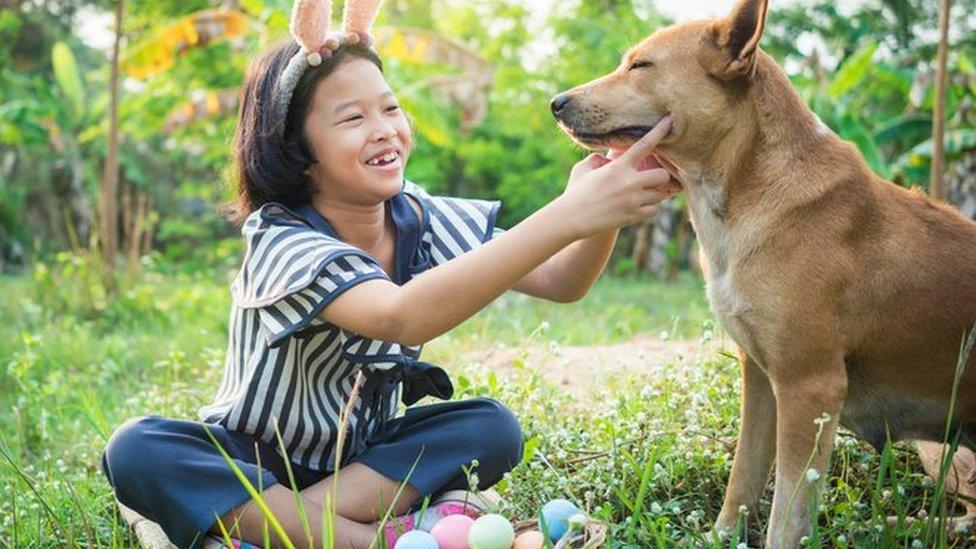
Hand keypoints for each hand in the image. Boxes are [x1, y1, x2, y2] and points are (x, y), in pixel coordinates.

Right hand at [555, 116, 680, 238]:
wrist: (570, 219)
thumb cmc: (575, 192)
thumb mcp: (583, 168)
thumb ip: (598, 158)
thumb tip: (608, 157)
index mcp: (617, 167)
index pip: (644, 145)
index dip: (659, 132)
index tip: (670, 121)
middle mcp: (629, 182)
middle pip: (662, 175)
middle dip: (661, 176)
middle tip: (652, 179)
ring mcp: (633, 200)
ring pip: (660, 195)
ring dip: (654, 193)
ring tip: (642, 194)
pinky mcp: (633, 216)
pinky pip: (653, 211)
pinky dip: (648, 209)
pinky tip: (637, 207)